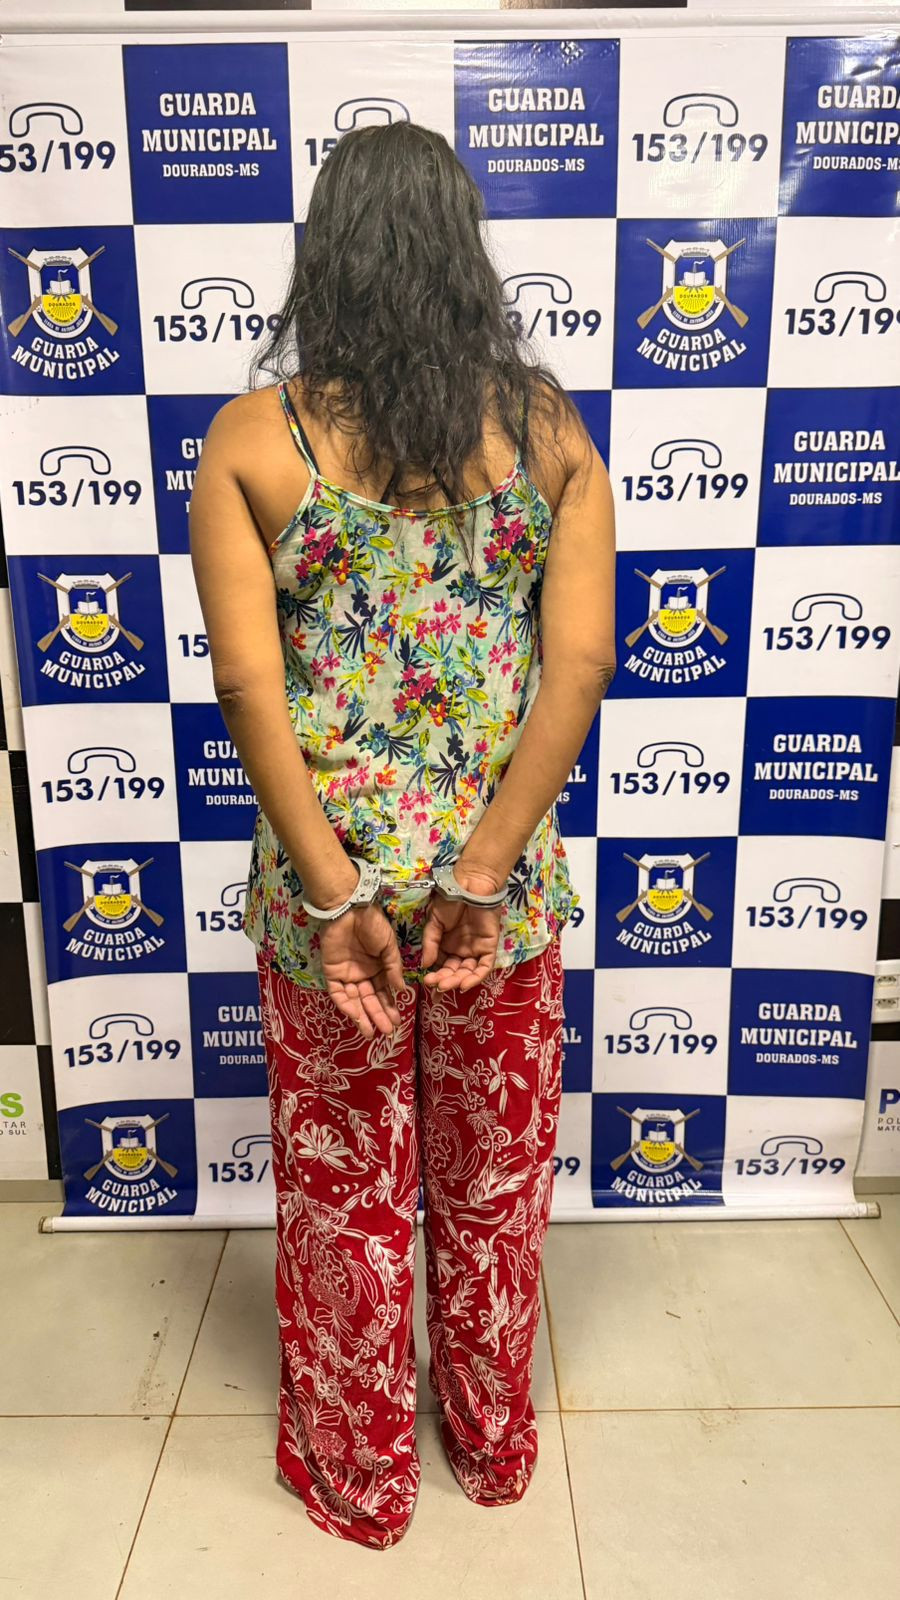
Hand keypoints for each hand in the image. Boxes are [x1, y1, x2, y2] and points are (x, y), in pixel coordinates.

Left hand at [318, 903, 408, 1039]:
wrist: (350, 909)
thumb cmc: (372, 924)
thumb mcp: (389, 946)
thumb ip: (393, 968)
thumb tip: (402, 991)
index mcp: (378, 968)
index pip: (384, 993)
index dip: (390, 1007)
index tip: (397, 1021)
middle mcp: (363, 974)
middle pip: (370, 1000)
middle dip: (378, 1016)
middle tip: (387, 1031)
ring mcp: (347, 974)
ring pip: (355, 1000)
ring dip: (363, 1016)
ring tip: (371, 1032)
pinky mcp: (332, 972)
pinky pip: (338, 993)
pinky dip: (346, 1005)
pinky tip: (356, 1016)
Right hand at [420, 863, 505, 993]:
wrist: (469, 886)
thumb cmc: (450, 901)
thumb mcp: (434, 922)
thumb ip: (430, 943)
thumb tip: (425, 965)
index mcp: (448, 945)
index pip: (442, 967)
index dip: (436, 977)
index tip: (427, 985)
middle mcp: (462, 950)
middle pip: (455, 972)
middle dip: (445, 980)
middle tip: (435, 985)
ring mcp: (476, 949)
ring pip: (468, 972)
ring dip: (457, 981)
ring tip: (445, 985)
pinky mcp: (489, 947)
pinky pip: (484, 967)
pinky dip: (475, 978)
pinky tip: (463, 985)